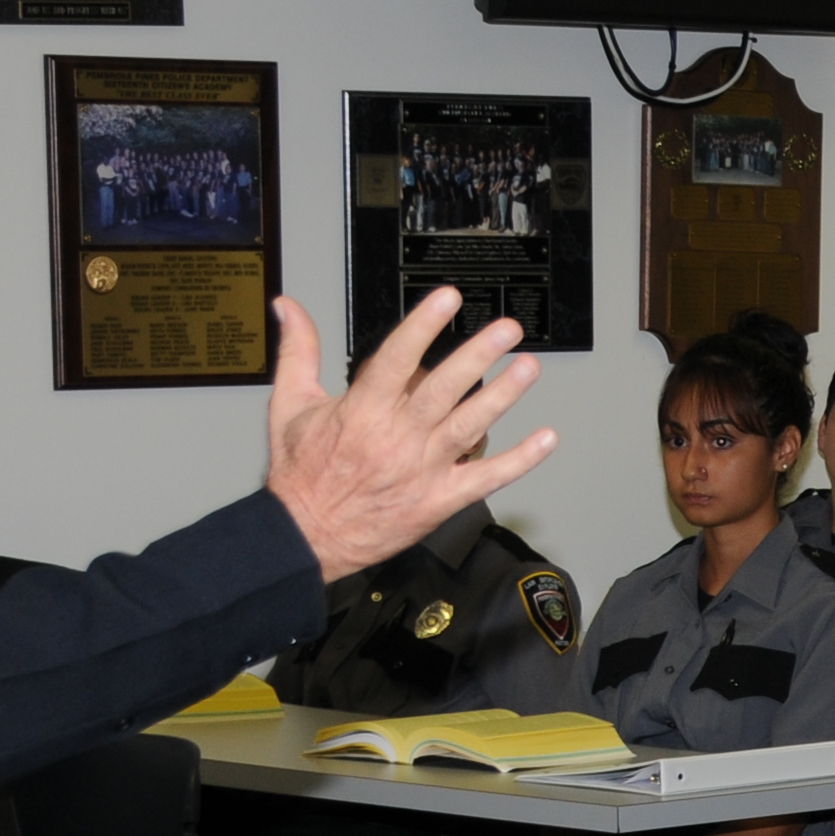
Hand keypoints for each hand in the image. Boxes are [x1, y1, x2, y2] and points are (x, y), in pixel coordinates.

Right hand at [264, 287, 557, 583]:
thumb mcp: (290, 406)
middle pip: (443, 389)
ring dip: (503, 396)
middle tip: (506, 330)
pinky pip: (486, 478)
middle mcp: (397, 437)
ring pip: (470, 425)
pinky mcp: (439, 499)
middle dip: (478, 356)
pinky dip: (519, 460)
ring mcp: (423, 469)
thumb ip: (298, 351)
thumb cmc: (301, 475)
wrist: (306, 536)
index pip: (396, 359)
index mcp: (362, 411)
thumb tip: (289, 307)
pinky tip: (545, 439)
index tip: (447, 299)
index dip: (423, 326)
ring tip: (528, 368)